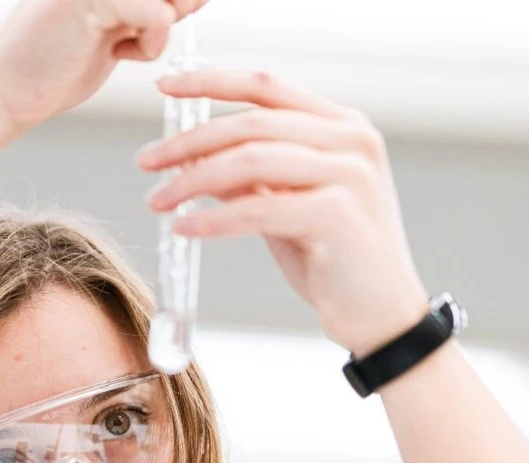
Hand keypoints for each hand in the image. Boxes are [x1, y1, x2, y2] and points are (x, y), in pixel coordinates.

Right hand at [0, 0, 207, 134]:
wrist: (6, 92)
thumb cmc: (53, 65)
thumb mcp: (114, 28)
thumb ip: (150, 8)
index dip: (179, 2)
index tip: (150, 23)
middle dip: (175, 7)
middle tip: (139, 32)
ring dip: (160, 27)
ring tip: (125, 43)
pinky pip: (158, 16)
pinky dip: (150, 45)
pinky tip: (119, 52)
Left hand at [138, 69, 430, 355]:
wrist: (381, 316)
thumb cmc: (334, 260)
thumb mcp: (284, 208)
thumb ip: (248, 178)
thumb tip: (190, 157)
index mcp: (342, 126)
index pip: (268, 87)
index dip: (212, 82)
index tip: (166, 88)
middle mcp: (352, 140)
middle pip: (253, 123)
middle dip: (191, 140)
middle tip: (147, 161)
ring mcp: (350, 173)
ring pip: (252, 160)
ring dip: (194, 179)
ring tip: (159, 201)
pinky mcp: (338, 214)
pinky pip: (259, 208)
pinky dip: (214, 218)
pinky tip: (185, 229)